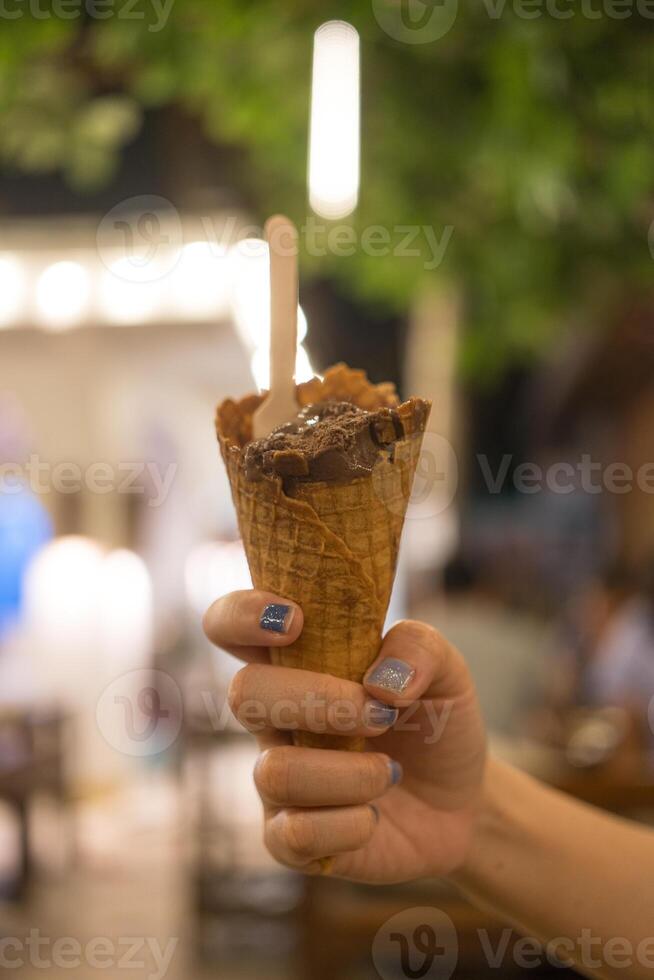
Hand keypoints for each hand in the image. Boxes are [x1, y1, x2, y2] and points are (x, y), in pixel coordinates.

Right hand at [203, 590, 486, 883]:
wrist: (461, 801)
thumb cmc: (435, 722)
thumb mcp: (447, 671)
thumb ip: (420, 648)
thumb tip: (381, 680)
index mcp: (296, 663)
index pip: (228, 624)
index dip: (242, 615)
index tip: (296, 622)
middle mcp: (274, 717)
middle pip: (243, 693)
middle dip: (319, 701)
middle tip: (381, 716)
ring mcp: (276, 778)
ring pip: (274, 771)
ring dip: (350, 773)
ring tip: (391, 772)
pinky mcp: (289, 839)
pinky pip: (292, 835)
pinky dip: (347, 825)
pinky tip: (374, 818)